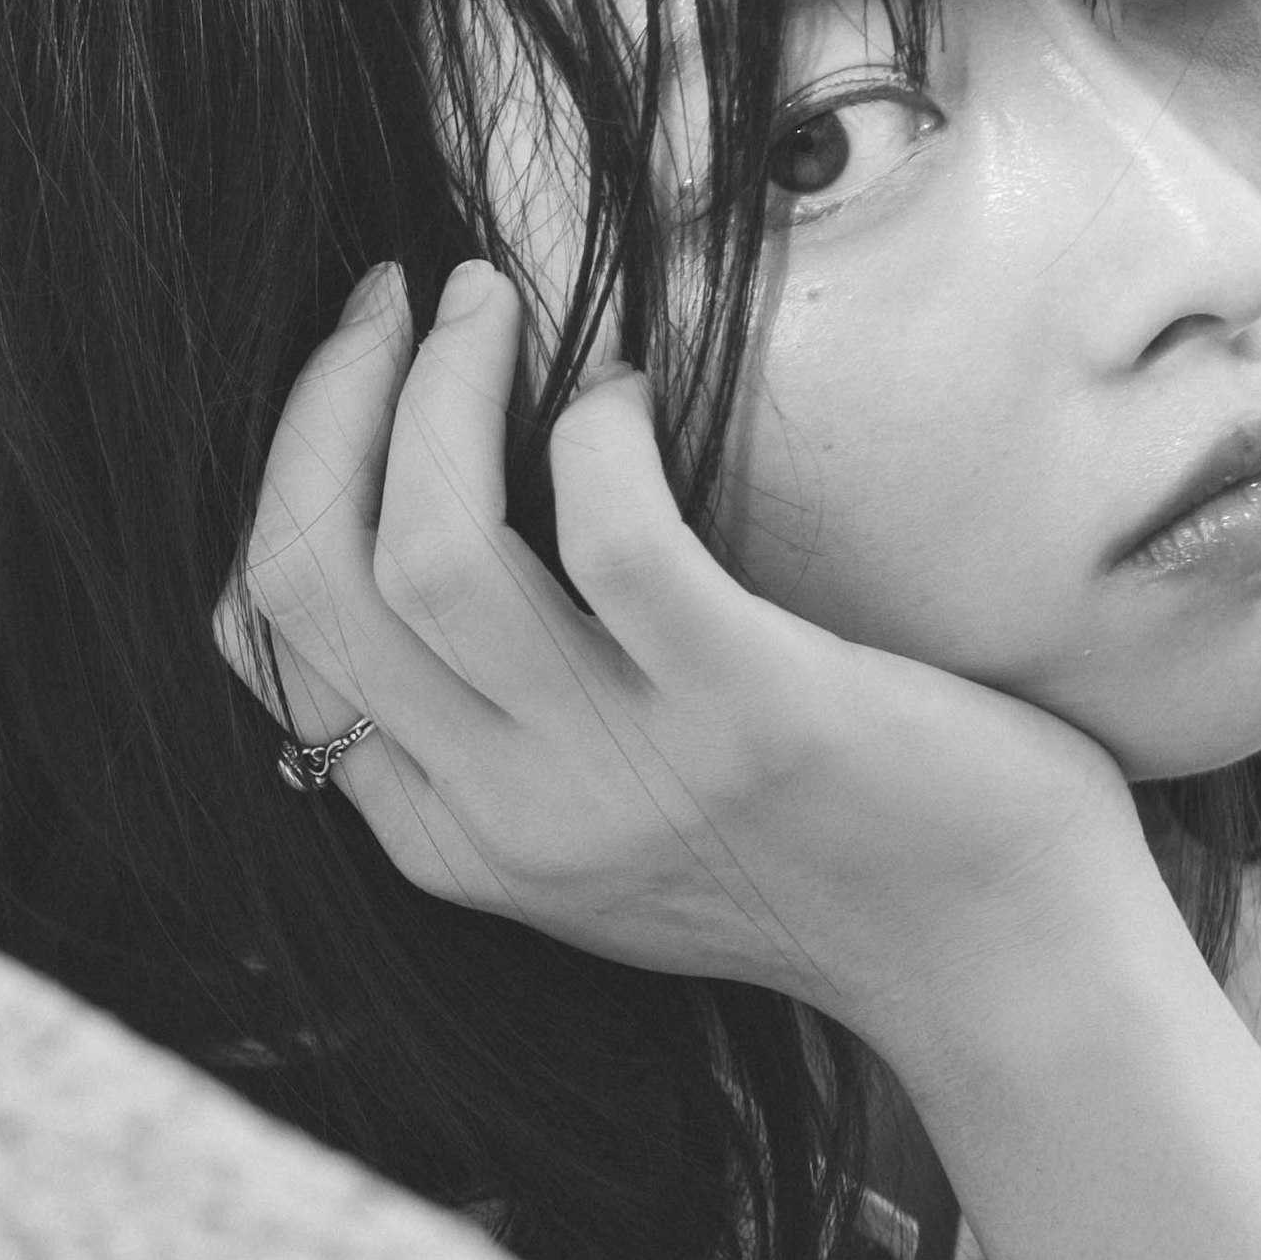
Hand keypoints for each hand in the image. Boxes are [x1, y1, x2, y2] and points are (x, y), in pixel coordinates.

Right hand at [213, 255, 1148, 1051]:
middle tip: (404, 298)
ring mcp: (619, 771)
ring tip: (499, 304)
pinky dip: (600, 425)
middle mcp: (508, 815)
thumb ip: (491, 732)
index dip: (282, 469)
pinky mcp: (746, 712)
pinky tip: (633, 390)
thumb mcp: (597, 829)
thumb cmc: (821, 858)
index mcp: (451, 836)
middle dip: (330, 401)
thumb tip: (412, 535)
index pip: (262, 639)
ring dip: (446, 387)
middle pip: (313, 580)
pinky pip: (611, 534)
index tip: (353, 367)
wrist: (998, 961)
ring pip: (429, 550)